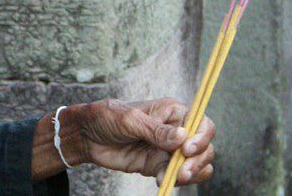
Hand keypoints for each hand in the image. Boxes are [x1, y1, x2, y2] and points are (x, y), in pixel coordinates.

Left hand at [59, 97, 215, 186]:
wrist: (86, 136)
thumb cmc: (106, 117)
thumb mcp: (129, 120)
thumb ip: (155, 130)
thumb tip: (183, 136)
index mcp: (172, 111)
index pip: (201, 123)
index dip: (201, 137)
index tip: (187, 149)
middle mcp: (175, 130)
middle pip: (204, 147)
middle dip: (198, 161)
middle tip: (182, 172)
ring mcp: (168, 149)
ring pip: (196, 164)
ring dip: (191, 174)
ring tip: (173, 177)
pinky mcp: (158, 164)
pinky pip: (177, 176)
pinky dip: (174, 180)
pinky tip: (159, 179)